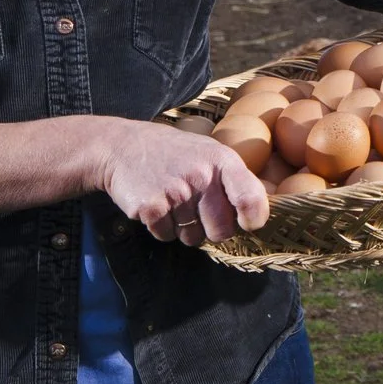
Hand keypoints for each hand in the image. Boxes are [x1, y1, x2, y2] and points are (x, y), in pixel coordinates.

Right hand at [98, 121, 270, 245]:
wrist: (122, 146)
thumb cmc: (174, 154)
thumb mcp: (210, 153)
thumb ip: (235, 180)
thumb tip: (260, 213)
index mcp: (223, 161)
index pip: (251, 199)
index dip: (253, 219)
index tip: (247, 223)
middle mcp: (201, 176)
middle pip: (221, 231)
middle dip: (210, 229)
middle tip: (196, 210)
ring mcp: (175, 192)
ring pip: (192, 237)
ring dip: (183, 228)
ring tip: (173, 202)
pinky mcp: (150, 207)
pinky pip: (166, 236)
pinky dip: (161, 228)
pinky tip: (156, 205)